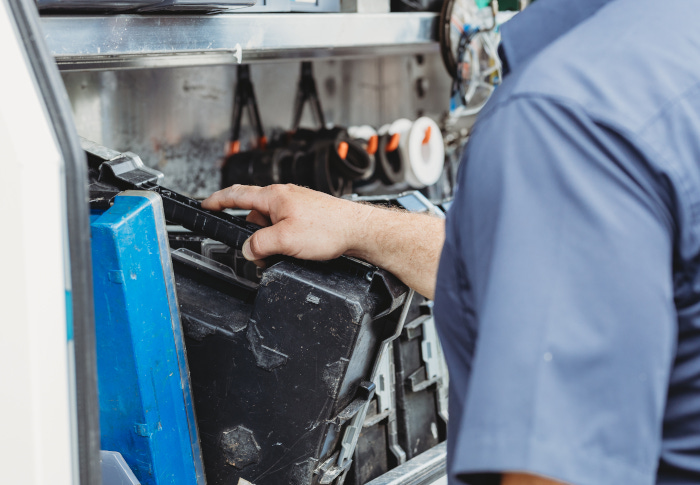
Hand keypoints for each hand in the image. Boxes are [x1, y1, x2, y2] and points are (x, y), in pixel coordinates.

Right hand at [202, 184, 374, 262]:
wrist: (358, 231)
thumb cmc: (328, 229)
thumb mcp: (285, 240)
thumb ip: (259, 244)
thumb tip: (248, 250)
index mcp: (274, 196)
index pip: (236, 195)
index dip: (217, 201)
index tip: (205, 206)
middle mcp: (284, 196)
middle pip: (254, 214)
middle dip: (252, 234)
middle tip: (258, 252)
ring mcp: (297, 205)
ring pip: (271, 223)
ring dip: (270, 239)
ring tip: (283, 253)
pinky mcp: (308, 215)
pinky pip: (285, 227)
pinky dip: (283, 239)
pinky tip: (295, 250)